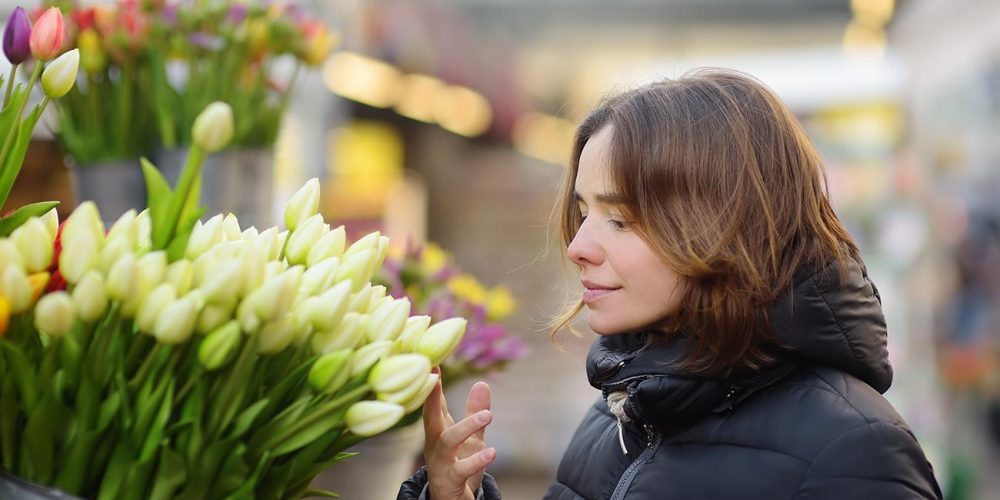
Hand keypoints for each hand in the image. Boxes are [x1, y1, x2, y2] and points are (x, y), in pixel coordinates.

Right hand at [423, 370, 494, 499]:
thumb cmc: (457, 466)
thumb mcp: (470, 438)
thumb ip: (474, 413)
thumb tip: (482, 383)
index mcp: (438, 430)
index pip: (434, 402)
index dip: (433, 382)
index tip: (432, 360)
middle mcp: (434, 443)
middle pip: (429, 417)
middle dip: (431, 396)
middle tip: (435, 375)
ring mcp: (439, 462)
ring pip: (447, 441)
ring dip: (466, 427)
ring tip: (488, 416)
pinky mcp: (449, 480)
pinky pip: (460, 470)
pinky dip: (476, 461)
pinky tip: (491, 452)